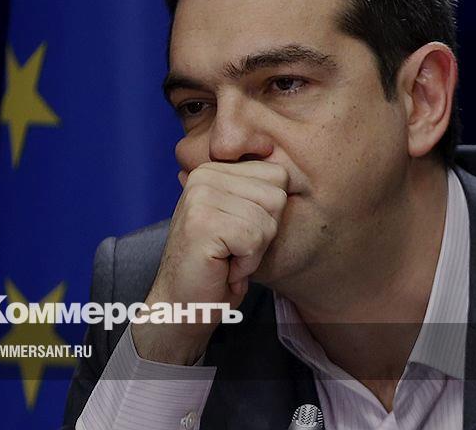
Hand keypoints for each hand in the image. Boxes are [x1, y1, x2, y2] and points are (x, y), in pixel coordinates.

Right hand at [131, 161, 288, 364]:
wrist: (183, 306)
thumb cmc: (218, 267)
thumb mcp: (243, 219)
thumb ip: (259, 193)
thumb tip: (292, 173)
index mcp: (215, 169)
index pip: (278, 174)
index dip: (271, 213)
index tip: (241, 231)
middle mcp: (204, 175)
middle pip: (277, 196)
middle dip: (265, 232)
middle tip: (234, 249)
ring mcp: (200, 197)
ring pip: (267, 221)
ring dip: (254, 251)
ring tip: (228, 258)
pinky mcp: (202, 223)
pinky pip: (254, 240)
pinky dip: (246, 264)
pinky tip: (224, 268)